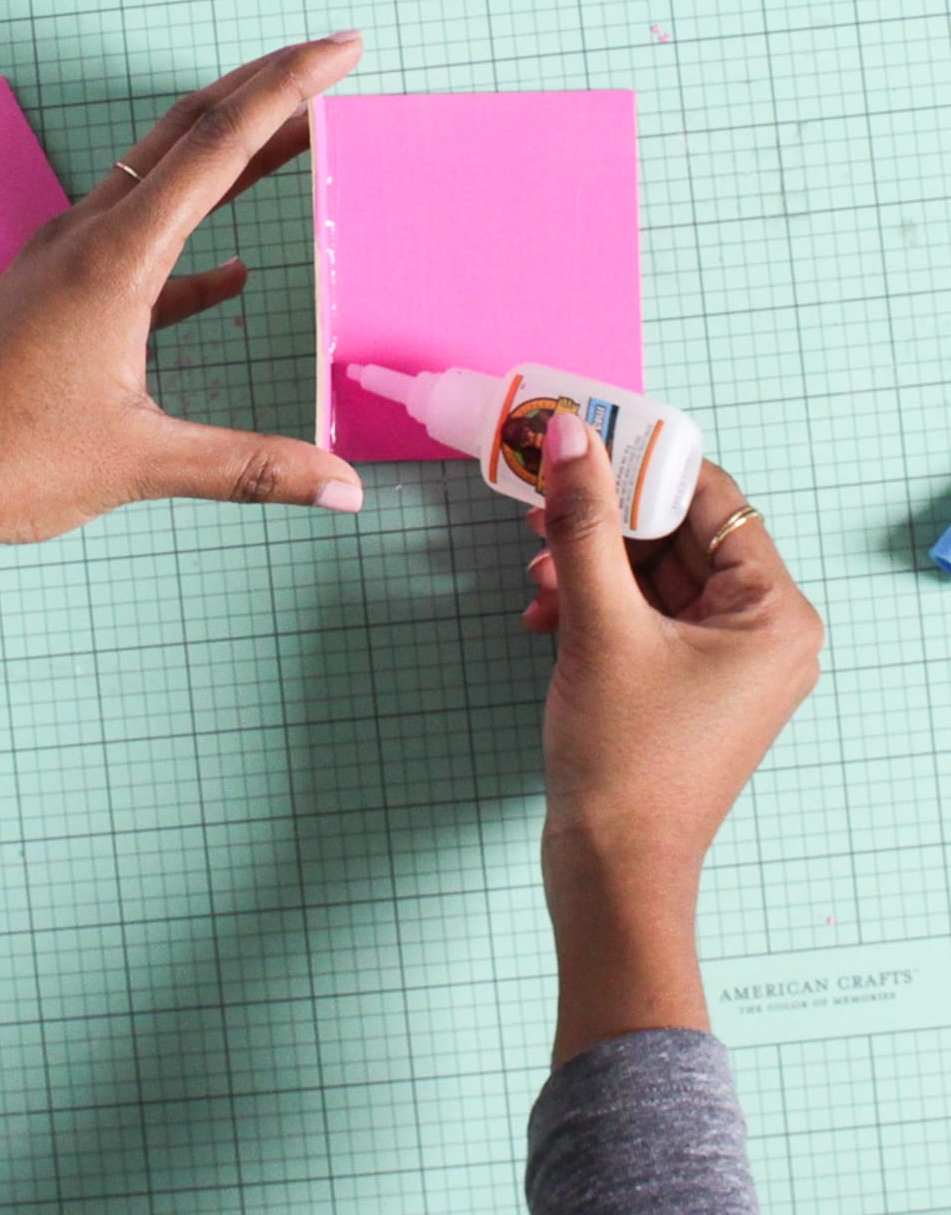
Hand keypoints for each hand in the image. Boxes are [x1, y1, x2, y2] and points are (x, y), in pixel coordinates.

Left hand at [0, 33, 366, 562]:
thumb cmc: (4, 462)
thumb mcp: (142, 463)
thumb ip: (254, 468)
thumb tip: (346, 487)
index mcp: (116, 258)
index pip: (220, 143)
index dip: (288, 87)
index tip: (342, 46)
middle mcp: (88, 239)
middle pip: (189, 134)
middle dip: (265, 91)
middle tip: (332, 61)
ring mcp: (65, 265)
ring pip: (163, 183)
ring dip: (233, 157)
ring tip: (298, 140)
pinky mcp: (53, 300)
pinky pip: (139, 252)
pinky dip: (193, 246)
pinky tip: (230, 272)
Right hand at [524, 410, 822, 1064]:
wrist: (611, 872)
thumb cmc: (625, 759)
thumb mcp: (599, 624)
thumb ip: (583, 522)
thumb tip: (570, 436)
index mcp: (774, 614)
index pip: (712, 500)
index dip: (642, 465)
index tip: (582, 440)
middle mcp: (765, 633)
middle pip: (679, 536)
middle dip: (603, 524)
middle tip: (541, 509)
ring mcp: (727, 663)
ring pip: (653, 575)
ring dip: (589, 567)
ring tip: (534, 579)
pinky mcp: (688, 685)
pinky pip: (644, 616)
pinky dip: (594, 607)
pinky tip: (544, 616)